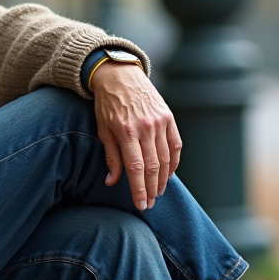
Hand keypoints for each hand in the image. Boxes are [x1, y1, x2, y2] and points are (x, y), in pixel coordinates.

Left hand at [92, 62, 181, 210]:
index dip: (139, 190)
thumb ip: (111, 156)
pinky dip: (174, 162)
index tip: (141, 205)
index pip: (136, 169)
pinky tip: (169, 174)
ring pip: (166, 158)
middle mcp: (146, 128)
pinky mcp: (168, 117)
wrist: (119, 74)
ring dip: (163, 179)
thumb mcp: (103, 129)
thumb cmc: (107, 103)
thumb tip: (111, 181)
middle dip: (152, 189)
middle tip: (150, 203)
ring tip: (158, 192)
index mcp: (126, 132)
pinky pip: (176, 145)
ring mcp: (160, 122)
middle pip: (153, 167)